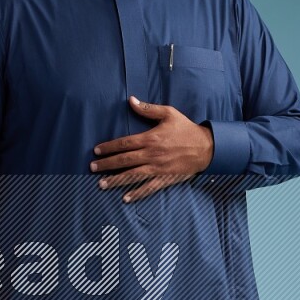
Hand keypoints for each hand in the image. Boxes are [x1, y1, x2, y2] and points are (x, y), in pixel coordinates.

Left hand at [90, 95, 213, 202]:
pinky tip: (125, 198)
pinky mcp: (165, 178)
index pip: (125, 143)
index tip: (97, 151)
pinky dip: (137, 193)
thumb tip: (131, 100)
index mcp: (151, 138)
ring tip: (101, 184)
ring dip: (116, 180)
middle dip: (107, 164)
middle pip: (124, 160)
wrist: (206, 147)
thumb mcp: (169, 114)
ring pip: (132, 175)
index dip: (109, 147)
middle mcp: (152, 154)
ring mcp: (158, 168)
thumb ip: (148, 109)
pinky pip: (149, 188)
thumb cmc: (186, 129)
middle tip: (92, 168)